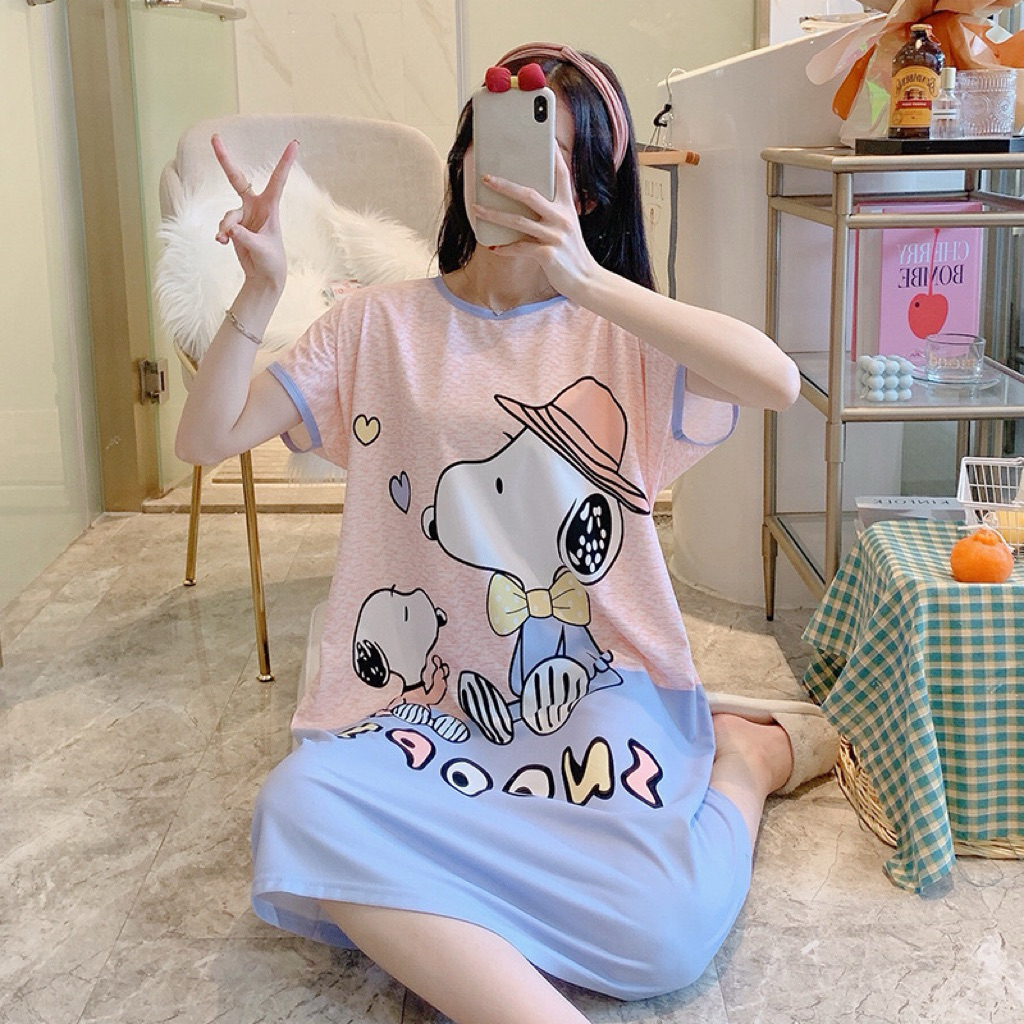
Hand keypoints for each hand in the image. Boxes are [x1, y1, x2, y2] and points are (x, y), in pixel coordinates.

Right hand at [211, 134, 297, 292]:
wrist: (264, 275)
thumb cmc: (271, 261)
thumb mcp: (261, 249)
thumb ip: (245, 237)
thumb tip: (229, 228)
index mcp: (270, 207)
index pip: (277, 181)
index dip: (284, 163)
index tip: (294, 144)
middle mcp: (256, 206)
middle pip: (237, 179)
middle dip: (225, 160)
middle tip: (214, 138)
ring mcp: (243, 215)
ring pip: (228, 214)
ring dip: (226, 227)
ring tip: (225, 239)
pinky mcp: (234, 226)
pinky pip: (223, 225)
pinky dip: (222, 233)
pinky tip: (222, 241)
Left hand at [472, 147, 600, 297]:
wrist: (585, 280)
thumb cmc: (571, 253)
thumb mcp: (567, 227)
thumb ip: (551, 213)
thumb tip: (523, 202)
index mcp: (567, 207)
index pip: (561, 175)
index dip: (553, 156)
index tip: (544, 138)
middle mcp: (562, 218)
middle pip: (529, 195)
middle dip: (504, 185)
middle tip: (486, 179)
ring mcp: (555, 236)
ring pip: (518, 221)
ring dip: (494, 215)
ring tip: (477, 210)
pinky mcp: (548, 255)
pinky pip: (519, 247)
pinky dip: (504, 247)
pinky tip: (492, 246)